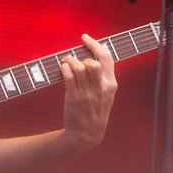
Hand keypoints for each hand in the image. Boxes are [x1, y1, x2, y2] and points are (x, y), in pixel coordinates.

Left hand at [59, 33, 117, 151]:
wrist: (87, 134)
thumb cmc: (95, 111)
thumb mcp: (106, 95)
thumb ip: (103, 78)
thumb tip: (93, 57)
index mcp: (110, 85)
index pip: (107, 58)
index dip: (95, 45)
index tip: (85, 38)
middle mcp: (101, 88)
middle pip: (94, 62)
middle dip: (82, 55)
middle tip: (74, 57)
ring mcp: (87, 93)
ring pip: (80, 67)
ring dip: (70, 61)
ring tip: (65, 62)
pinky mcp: (74, 97)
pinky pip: (68, 76)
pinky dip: (64, 68)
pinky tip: (62, 69)